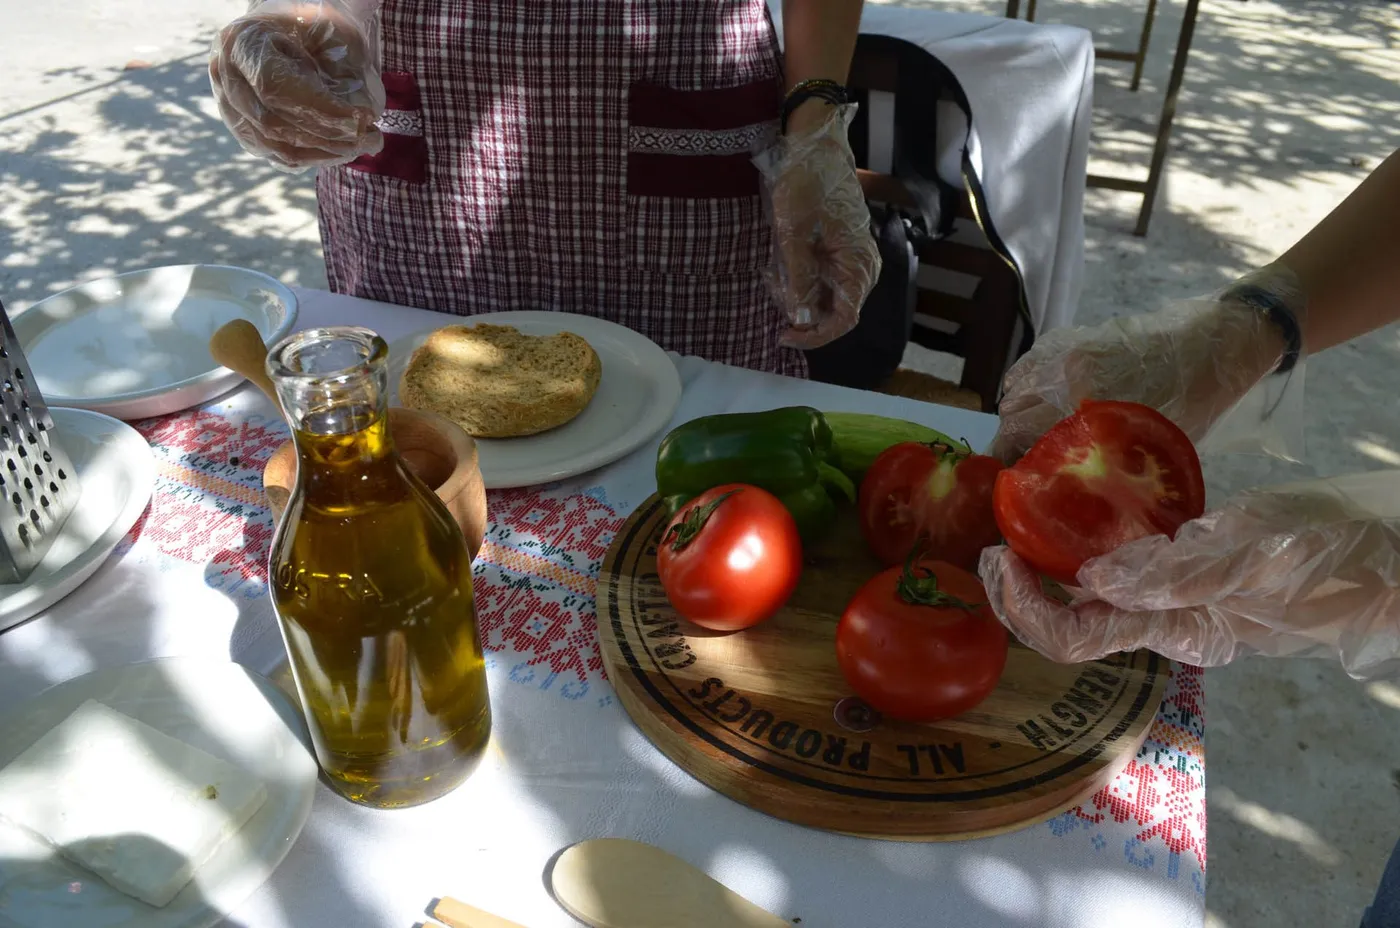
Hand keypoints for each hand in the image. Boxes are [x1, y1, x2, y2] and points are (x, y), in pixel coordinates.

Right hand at [209, 0, 384, 171]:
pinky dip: (312, 157)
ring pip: (273, 145)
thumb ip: (343, 69)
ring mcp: (230, 106)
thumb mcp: (333, 32)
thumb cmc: (315, 25)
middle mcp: (225, 76)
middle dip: (326, 136)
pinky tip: (342, 151)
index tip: (362, 117)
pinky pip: (276, 154)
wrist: (291, 27)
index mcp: (241, 42)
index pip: (274, 86)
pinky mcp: (245, 128)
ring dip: (321, 153)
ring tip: (362, 145)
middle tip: (370, 137)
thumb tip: (362, 121)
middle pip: (271, 122)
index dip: (319, 109)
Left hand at [755, 103, 880, 349]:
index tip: (785, 334)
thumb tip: (802, 318)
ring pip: (829, 297)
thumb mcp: (794, 234)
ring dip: (801, 298)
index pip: (844, 319)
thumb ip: (799, 278)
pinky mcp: (842, 252)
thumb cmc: (806, 184)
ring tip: (776, 281)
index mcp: (859, 264)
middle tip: (774, 303)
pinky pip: (825, 280)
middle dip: (804, 315)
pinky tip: (783, 270)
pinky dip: (803, 282)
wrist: (816, 147)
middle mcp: (863, 267)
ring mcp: (854, 260)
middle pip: (837, 312)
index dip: (815, 335)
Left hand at [978, 471, 1399, 679]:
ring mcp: (1179, 602)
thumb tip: (1094, 580)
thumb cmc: (1335, 557)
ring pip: (1090, 601)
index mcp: (1177, 628)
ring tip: (1016, 529)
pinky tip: (1074, 521)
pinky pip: (1122, 575)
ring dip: (1042, 575)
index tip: (996, 559)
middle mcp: (1168, 624)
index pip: (1073, 638)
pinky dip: (1082, 553)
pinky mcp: (1193, 576)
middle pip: (1070, 624)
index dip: (1023, 608)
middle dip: (1017, 594)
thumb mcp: (1260, 554)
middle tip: (990, 542)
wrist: (1392, 559)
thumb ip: (1179, 572)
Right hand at [991, 265, 1306, 463]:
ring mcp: (1064, 350)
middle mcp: (1063, 372)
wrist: (1215, 343)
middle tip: (1033, 461)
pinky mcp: (1070, 336)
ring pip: (1015, 388)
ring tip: (1039, 432)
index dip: (1013, 462)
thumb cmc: (1193, 403)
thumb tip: (1066, 490)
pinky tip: (1045, 400)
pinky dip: (1028, 386)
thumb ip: (1102, 465)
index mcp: (1082, 403)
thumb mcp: (1150, 448)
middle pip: (1011, 414)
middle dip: (1014, 441)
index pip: (1018, 436)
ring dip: (1020, 413)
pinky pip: (1029, 365)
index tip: (1021, 479)